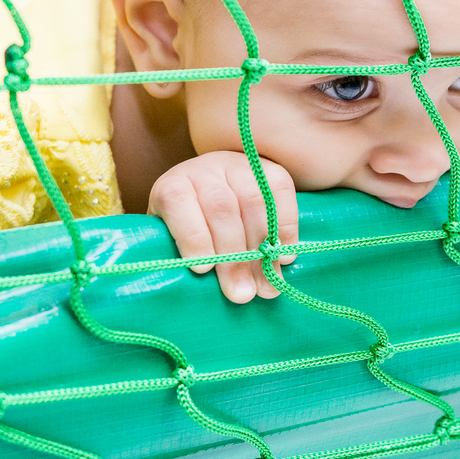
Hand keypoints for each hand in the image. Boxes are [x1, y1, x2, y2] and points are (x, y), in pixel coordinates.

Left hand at [148, 151, 297, 303]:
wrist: (216, 187)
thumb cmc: (191, 228)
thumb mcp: (173, 239)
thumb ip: (180, 256)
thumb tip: (198, 290)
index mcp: (173, 185)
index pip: (177, 201)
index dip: (192, 236)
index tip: (202, 270)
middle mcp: (205, 169)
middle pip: (221, 207)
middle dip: (233, 256)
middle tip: (242, 294)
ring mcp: (240, 166)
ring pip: (253, 201)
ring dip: (263, 249)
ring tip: (267, 287)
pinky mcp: (271, 169)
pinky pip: (281, 192)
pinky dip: (286, 228)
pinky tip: (284, 258)